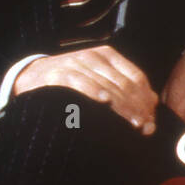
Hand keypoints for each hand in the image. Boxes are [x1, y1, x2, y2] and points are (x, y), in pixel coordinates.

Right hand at [14, 46, 157, 134]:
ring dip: (122, 107)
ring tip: (134, 125)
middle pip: (124, 84)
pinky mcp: (59, 74)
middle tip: (147, 128)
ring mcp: (76, 64)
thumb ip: (122, 88)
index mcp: (108, 56)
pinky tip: (104, 103)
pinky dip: (93, 92)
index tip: (152, 120)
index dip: (146, 100)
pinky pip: (81, 83)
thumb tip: (152, 106)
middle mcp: (94, 57)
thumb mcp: (98, 78)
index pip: (135, 77)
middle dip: (138, 108)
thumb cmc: (71, 83)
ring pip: (107, 86)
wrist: (31, 77)